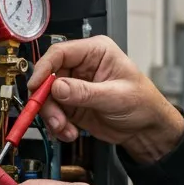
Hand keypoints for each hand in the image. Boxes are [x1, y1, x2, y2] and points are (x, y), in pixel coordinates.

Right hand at [26, 35, 183, 162]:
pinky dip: (57, 125)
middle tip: (54, 117)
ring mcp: (75, 86)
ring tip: (65, 129)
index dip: (44, 68)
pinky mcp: (72, 105)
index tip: (36, 86)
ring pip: (48, 97)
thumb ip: (85, 92)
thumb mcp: (115, 96)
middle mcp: (82, 67)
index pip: (60, 52)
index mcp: (96, 52)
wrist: (146, 130)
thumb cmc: (143, 103)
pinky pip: (54, 113)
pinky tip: (70, 132)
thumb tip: (58, 86)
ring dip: (52, 116)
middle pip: (49, 77)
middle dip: (47, 100)